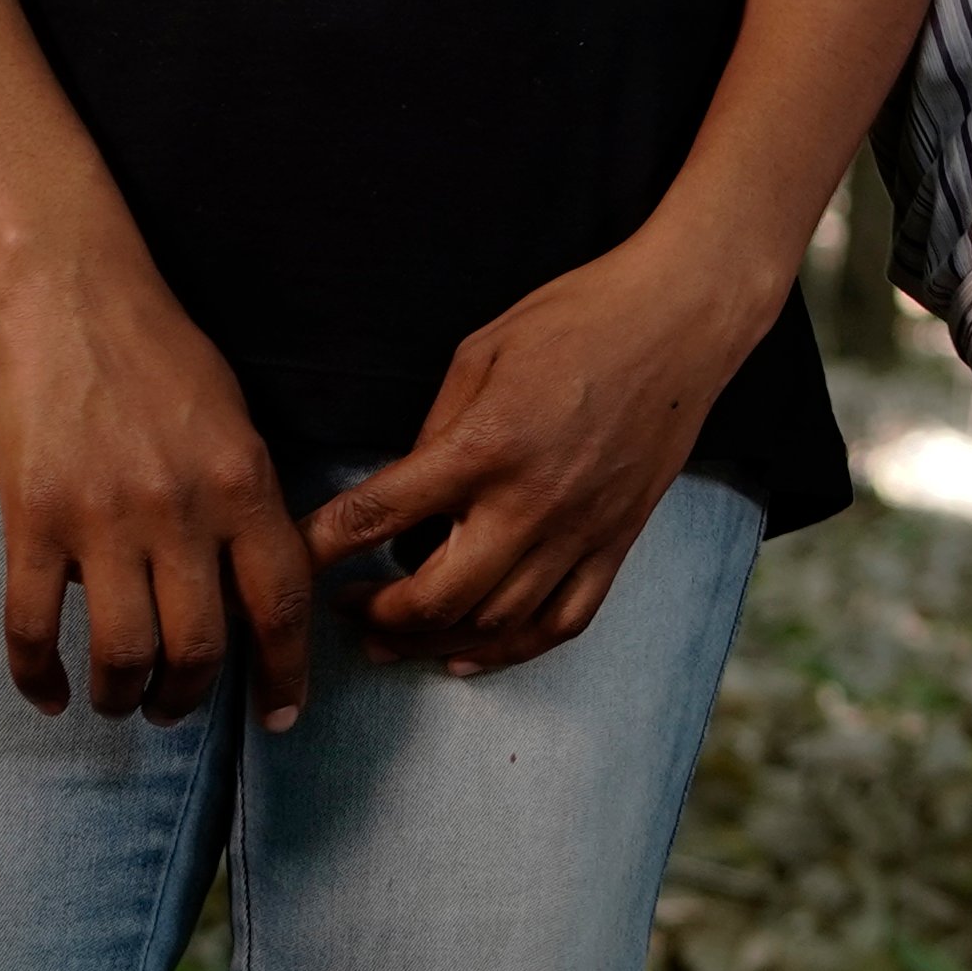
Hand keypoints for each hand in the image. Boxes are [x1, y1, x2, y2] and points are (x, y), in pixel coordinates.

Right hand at [0, 252, 318, 729]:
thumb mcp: (237, 422)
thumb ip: (249, 505)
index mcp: (243, 483)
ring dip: (122, 696)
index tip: (280, 716)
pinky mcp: (32, 520)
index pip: (280, 603)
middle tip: (176, 707)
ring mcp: (102, 519)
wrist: (74, 298)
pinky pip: (31, 629)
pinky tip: (49, 693)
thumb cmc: (163, 357)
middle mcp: (180, 510)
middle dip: (189, 698)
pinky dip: (38, 678)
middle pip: (198, 648)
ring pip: (122, 652)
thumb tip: (254, 594)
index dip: (285, 673)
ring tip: (119, 699)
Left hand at [295, 230, 782, 679]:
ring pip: (493, 624)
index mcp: (485, 445)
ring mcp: (579, 530)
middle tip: (346, 610)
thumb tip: (404, 497)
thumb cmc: (577, 317)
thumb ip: (436, 431)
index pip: (379, 514)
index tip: (289, 563)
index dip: (320, 546)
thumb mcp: (481, 351)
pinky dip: (510, 650)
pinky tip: (471, 653)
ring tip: (391, 638)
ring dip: (431, 643)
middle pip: (434, 599)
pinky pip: (561, 622)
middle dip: (376, 617)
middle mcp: (530, 502)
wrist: (683, 318)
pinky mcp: (617, 541)